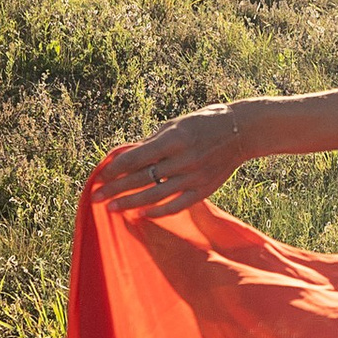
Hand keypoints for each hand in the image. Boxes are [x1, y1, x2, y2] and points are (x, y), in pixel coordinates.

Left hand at [89, 104, 259, 219]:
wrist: (242, 132)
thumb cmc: (204, 123)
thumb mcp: (175, 124)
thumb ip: (151, 142)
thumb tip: (125, 157)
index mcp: (174, 139)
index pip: (136, 158)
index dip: (114, 169)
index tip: (98, 176)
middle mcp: (183, 159)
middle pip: (141, 178)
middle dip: (115, 189)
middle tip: (95, 197)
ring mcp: (195, 177)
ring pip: (155, 195)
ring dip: (130, 203)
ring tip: (111, 208)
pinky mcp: (204, 190)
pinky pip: (176, 205)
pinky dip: (158, 211)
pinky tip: (141, 214)